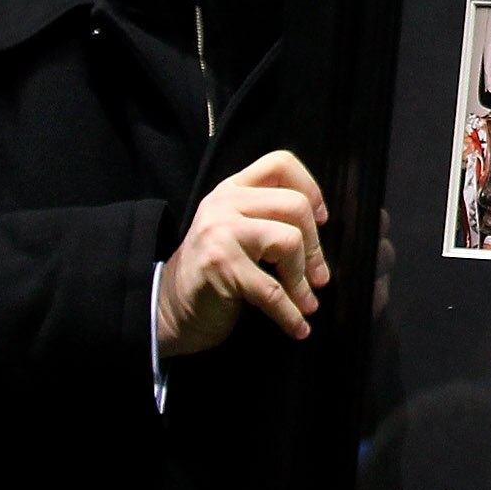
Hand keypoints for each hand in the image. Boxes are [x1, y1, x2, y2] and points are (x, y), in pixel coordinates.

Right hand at [156, 149, 330, 354]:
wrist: (167, 308)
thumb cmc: (214, 272)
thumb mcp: (237, 230)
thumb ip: (268, 216)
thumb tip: (322, 227)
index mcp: (232, 189)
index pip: (280, 164)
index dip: (310, 188)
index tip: (320, 219)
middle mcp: (224, 203)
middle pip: (295, 205)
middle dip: (315, 247)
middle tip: (319, 276)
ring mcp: (220, 231)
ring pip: (288, 241)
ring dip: (302, 280)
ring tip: (306, 302)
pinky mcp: (220, 265)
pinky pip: (272, 289)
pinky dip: (290, 313)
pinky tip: (298, 326)